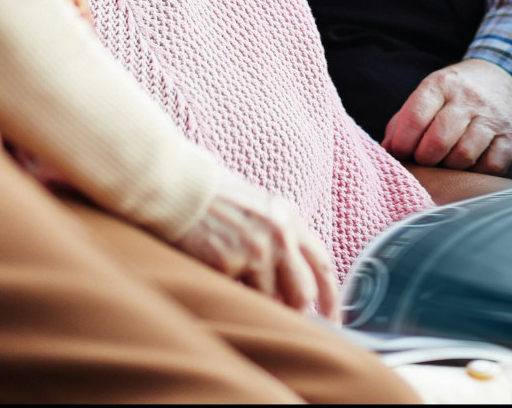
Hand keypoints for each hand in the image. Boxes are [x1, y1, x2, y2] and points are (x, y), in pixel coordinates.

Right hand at [176, 171, 339, 315]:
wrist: (179, 189)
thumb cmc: (216, 201)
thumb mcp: (260, 210)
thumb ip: (280, 239)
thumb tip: (292, 284)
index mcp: (289, 218)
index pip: (322, 265)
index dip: (331, 297)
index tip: (332, 319)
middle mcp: (279, 234)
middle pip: (302, 291)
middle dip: (295, 312)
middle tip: (284, 322)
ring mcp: (255, 249)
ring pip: (269, 300)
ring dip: (257, 305)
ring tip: (238, 290)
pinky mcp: (228, 262)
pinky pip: (236, 296)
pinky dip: (229, 295)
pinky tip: (215, 279)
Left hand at [382, 58, 511, 174]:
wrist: (503, 77)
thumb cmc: (455, 94)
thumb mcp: (428, 94)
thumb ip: (403, 121)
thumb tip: (386, 151)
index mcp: (442, 84)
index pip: (416, 116)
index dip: (403, 142)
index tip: (400, 152)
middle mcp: (469, 99)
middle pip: (439, 140)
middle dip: (424, 159)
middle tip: (423, 161)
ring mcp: (492, 118)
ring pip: (464, 155)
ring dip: (448, 168)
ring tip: (444, 163)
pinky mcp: (511, 137)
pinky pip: (491, 166)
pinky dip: (475, 173)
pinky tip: (468, 166)